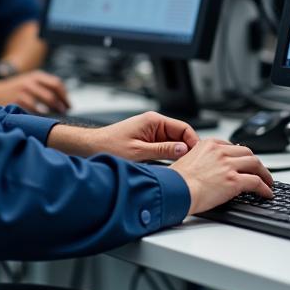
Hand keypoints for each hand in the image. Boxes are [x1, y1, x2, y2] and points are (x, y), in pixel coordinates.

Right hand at [0, 70, 69, 114]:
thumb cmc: (16, 90)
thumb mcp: (30, 82)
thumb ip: (45, 87)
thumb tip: (64, 101)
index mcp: (36, 76)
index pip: (56, 84)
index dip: (65, 96)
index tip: (69, 105)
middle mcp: (30, 82)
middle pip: (52, 94)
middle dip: (61, 105)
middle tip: (64, 112)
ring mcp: (24, 91)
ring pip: (45, 102)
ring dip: (53, 111)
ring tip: (56, 117)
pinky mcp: (18, 101)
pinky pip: (34, 110)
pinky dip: (41, 115)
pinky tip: (43, 119)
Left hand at [48, 111, 196, 160]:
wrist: (90, 148)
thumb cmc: (108, 146)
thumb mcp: (138, 152)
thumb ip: (163, 150)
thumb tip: (184, 150)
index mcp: (153, 121)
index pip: (184, 128)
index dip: (193, 142)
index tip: (199, 156)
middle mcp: (154, 124)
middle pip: (180, 136)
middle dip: (187, 149)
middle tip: (194, 165)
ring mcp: (151, 133)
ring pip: (173, 143)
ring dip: (178, 155)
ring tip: (184, 168)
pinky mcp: (147, 142)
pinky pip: (164, 148)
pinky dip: (169, 157)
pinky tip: (171, 168)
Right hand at [172, 138, 273, 214]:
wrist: (175, 190)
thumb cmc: (176, 181)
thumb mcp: (186, 160)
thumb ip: (200, 159)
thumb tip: (206, 169)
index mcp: (209, 145)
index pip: (232, 146)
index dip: (241, 155)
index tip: (244, 162)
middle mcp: (221, 152)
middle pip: (247, 153)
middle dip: (255, 162)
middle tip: (259, 171)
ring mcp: (229, 166)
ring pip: (255, 165)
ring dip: (264, 173)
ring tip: (267, 182)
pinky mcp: (234, 181)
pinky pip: (256, 182)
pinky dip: (265, 188)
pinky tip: (267, 193)